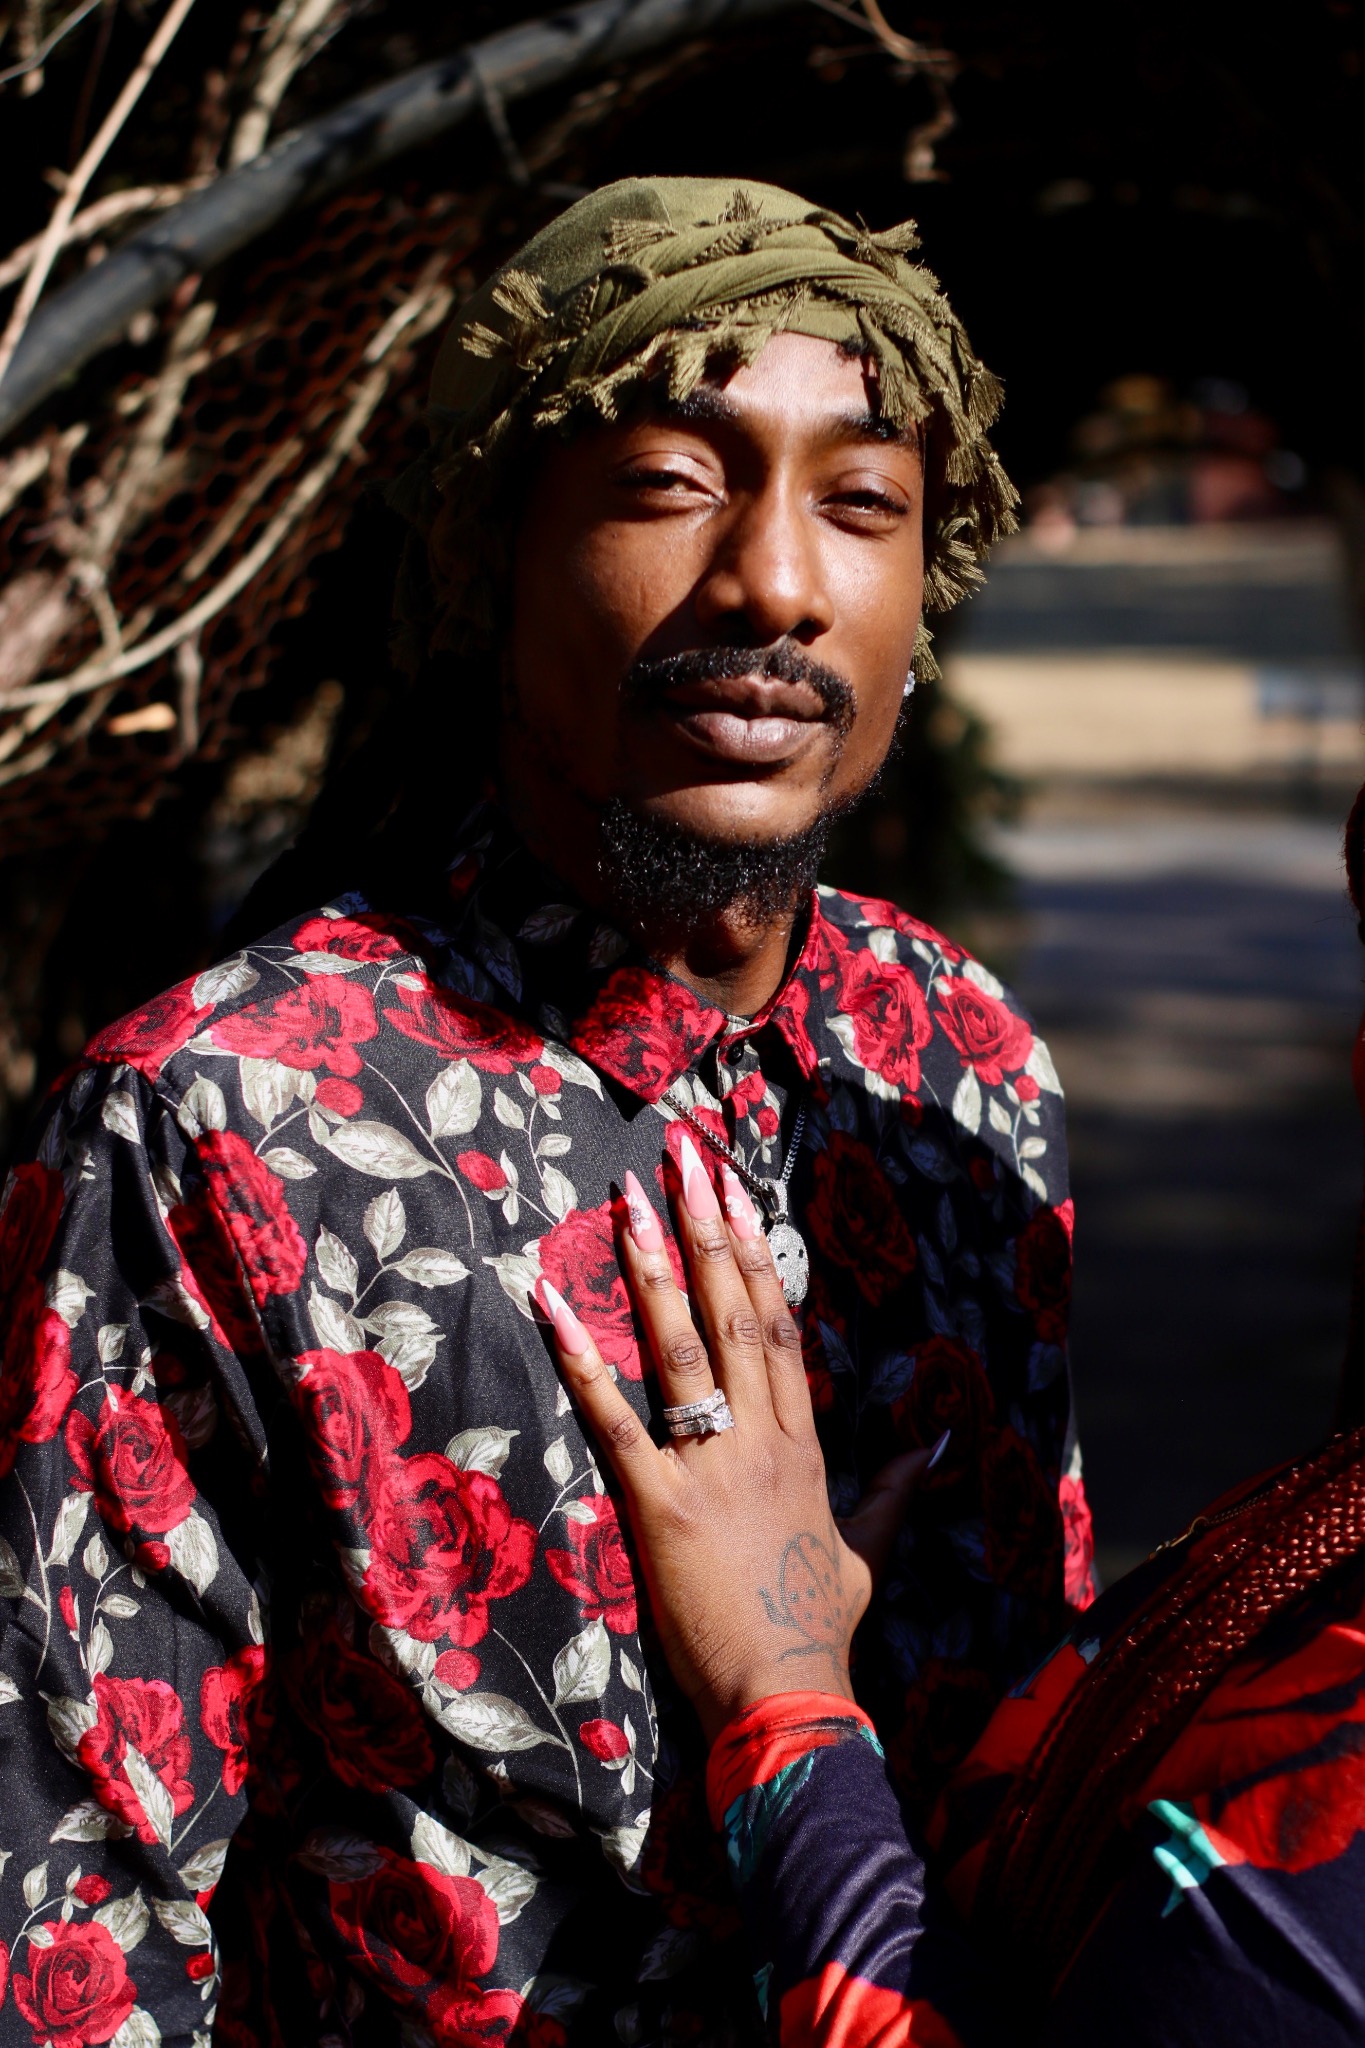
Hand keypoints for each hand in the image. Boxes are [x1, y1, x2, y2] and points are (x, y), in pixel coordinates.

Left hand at [538, 1138, 932, 1744]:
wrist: (789, 1694)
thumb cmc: (819, 1626)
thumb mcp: (868, 1551)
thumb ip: (897, 1489)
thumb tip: (936, 1440)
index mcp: (802, 1443)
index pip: (777, 1325)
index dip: (754, 1252)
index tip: (736, 1190)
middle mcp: (761, 1438)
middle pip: (734, 1313)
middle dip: (708, 1227)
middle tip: (684, 1156)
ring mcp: (710, 1466)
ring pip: (681, 1347)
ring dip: (654, 1266)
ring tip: (629, 1199)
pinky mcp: (658, 1504)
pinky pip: (613, 1420)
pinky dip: (580, 1358)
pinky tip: (548, 1301)